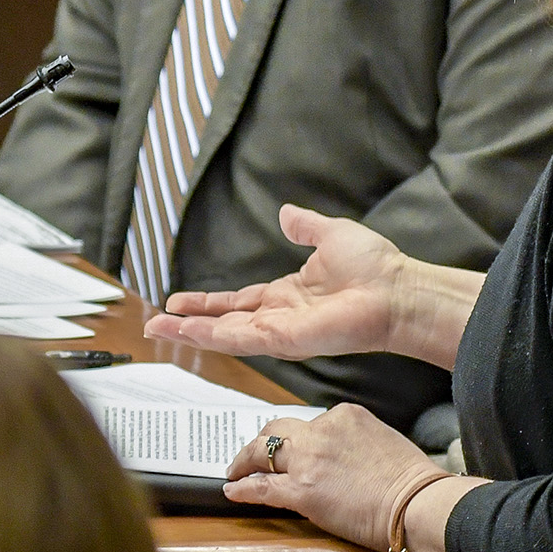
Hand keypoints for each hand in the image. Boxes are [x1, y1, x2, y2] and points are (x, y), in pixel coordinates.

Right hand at [145, 204, 401, 359]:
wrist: (397, 290)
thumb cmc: (375, 267)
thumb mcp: (331, 235)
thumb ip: (305, 226)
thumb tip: (287, 212)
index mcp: (288, 294)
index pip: (239, 301)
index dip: (208, 302)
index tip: (179, 301)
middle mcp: (279, 316)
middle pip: (224, 322)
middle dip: (188, 324)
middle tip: (155, 324)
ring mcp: (280, 331)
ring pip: (224, 334)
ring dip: (189, 333)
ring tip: (155, 330)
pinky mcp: (284, 339)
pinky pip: (240, 338)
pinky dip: (209, 336)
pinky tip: (185, 332)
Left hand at [226, 404, 453, 551]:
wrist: (415, 503)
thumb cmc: (410, 478)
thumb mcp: (382, 438)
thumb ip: (354, 438)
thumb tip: (340, 454)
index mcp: (344, 414)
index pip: (309, 421)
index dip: (298, 438)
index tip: (293, 450)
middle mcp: (322, 429)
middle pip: (278, 429)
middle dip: (262, 441)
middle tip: (252, 455)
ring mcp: (308, 459)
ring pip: (263, 451)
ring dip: (244, 461)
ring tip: (235, 470)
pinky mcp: (301, 491)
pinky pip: (261, 487)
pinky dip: (242, 488)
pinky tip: (231, 490)